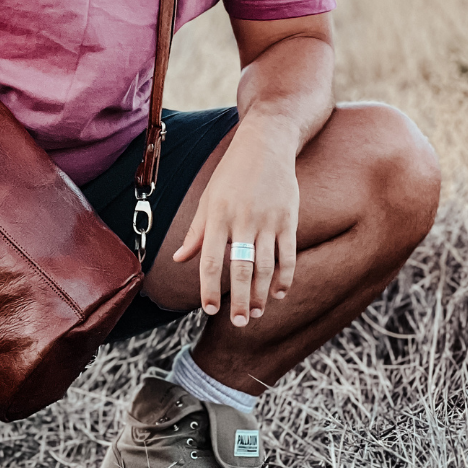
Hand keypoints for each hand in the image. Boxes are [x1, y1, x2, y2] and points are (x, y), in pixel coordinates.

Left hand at [172, 121, 299, 325]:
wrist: (266, 145)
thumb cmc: (231, 174)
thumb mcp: (208, 199)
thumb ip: (196, 232)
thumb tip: (178, 259)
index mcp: (217, 216)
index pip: (210, 260)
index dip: (208, 288)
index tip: (208, 309)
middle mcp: (242, 220)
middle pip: (240, 268)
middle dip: (240, 300)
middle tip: (238, 323)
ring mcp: (267, 221)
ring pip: (265, 266)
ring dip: (262, 294)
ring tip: (256, 313)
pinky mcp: (288, 219)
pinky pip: (288, 254)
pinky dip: (285, 277)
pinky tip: (279, 293)